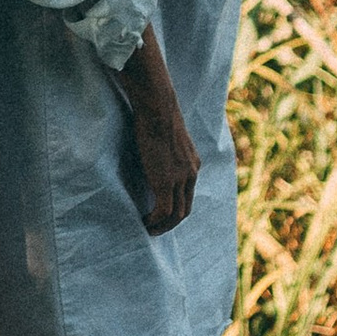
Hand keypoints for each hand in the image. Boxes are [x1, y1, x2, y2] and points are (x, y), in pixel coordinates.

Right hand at [118, 29, 199, 236]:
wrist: (158, 106)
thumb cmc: (156, 111)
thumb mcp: (167, 133)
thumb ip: (165, 146)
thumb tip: (152, 143)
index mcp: (193, 162)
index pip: (188, 194)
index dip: (175, 207)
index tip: (160, 212)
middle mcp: (191, 173)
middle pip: (186, 209)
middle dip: (171, 223)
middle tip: (154, 227)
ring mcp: (180, 178)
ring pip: (177, 214)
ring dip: (162, 226)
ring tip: (147, 229)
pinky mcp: (166, 181)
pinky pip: (163, 211)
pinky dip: (154, 221)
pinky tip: (143, 222)